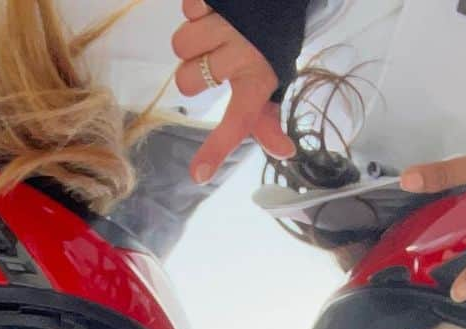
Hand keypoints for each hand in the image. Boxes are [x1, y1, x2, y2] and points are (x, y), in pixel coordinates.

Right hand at [172, 0, 294, 182]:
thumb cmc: (272, 43)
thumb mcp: (273, 79)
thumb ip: (268, 118)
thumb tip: (284, 151)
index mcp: (258, 79)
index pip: (237, 121)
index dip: (217, 150)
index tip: (199, 174)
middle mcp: (243, 53)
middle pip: (186, 81)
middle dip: (195, 71)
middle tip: (214, 59)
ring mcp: (227, 22)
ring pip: (181, 46)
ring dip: (193, 40)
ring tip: (215, 33)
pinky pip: (187, 8)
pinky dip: (196, 9)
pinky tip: (214, 11)